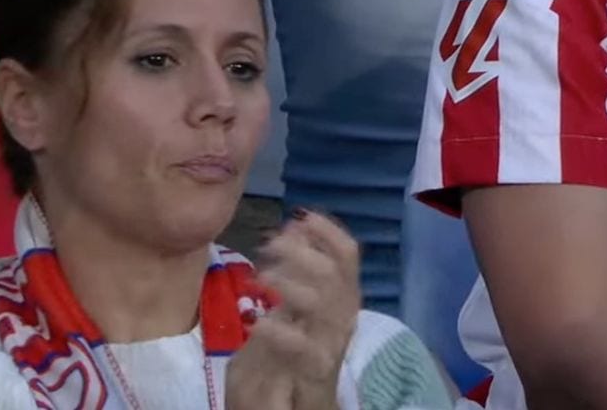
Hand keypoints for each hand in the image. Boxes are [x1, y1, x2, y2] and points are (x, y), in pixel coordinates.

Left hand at [226, 211, 360, 409]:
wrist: (297, 409)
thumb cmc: (291, 358)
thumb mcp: (292, 310)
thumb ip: (294, 273)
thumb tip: (292, 228)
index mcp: (341, 298)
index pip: (348, 255)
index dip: (327, 232)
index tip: (299, 216)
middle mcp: (343, 317)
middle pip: (336, 272)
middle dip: (300, 252)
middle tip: (266, 248)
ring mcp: (332, 343)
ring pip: (325, 302)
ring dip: (291, 283)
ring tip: (260, 280)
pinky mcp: (316, 371)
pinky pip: (303, 345)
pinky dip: (279, 329)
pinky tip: (258, 321)